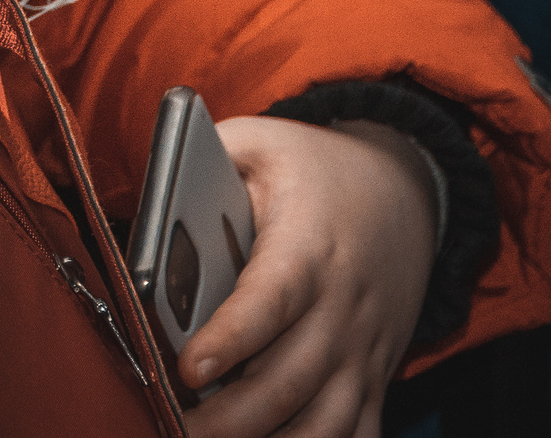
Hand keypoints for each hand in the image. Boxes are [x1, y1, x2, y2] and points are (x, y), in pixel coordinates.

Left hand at [181, 117, 438, 437]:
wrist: (404, 190)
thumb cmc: (313, 169)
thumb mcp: (258, 142)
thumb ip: (199, 163)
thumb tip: (147, 207)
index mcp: (308, 249)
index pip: (271, 301)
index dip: (232, 339)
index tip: (188, 368)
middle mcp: (342, 309)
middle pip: (288, 381)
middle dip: (228, 419)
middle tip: (174, 430)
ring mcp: (363, 352)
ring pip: (324, 424)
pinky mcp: (373, 378)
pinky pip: (355, 436)